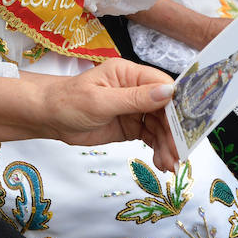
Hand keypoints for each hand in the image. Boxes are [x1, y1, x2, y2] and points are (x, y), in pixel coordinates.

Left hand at [46, 59, 179, 171]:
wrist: (48, 118)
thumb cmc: (68, 102)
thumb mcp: (100, 101)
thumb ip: (134, 99)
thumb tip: (167, 91)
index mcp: (129, 74)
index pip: (162, 85)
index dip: (178, 104)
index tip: (189, 125)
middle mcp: (135, 89)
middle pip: (166, 109)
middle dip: (174, 131)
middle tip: (179, 152)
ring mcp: (134, 109)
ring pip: (161, 126)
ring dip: (168, 144)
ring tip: (169, 164)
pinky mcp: (131, 126)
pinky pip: (151, 137)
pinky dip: (159, 149)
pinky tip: (162, 162)